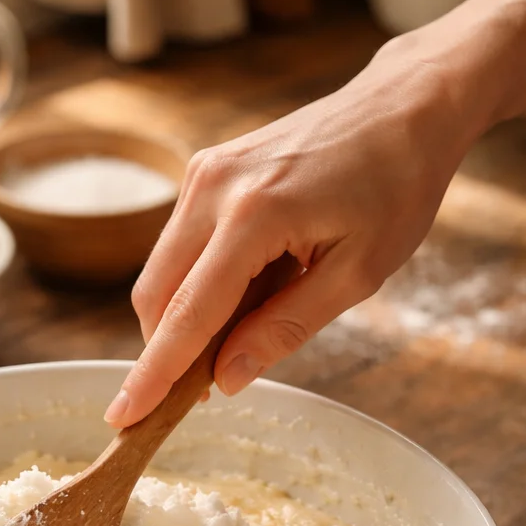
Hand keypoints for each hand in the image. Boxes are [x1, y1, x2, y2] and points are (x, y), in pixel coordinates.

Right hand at [105, 41, 474, 427]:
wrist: (402, 108)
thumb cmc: (396, 186)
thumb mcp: (357, 274)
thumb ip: (286, 329)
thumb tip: (227, 379)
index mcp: (254, 215)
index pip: (187, 313)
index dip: (154, 374)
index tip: (123, 418)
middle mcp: (212, 188)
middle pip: (156, 296)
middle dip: (166, 351)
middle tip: (208, 389)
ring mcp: (202, 174)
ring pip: (161, 272)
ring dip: (186, 316)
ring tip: (252, 322)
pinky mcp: (205, 170)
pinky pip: (180, 245)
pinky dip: (198, 283)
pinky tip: (251, 287)